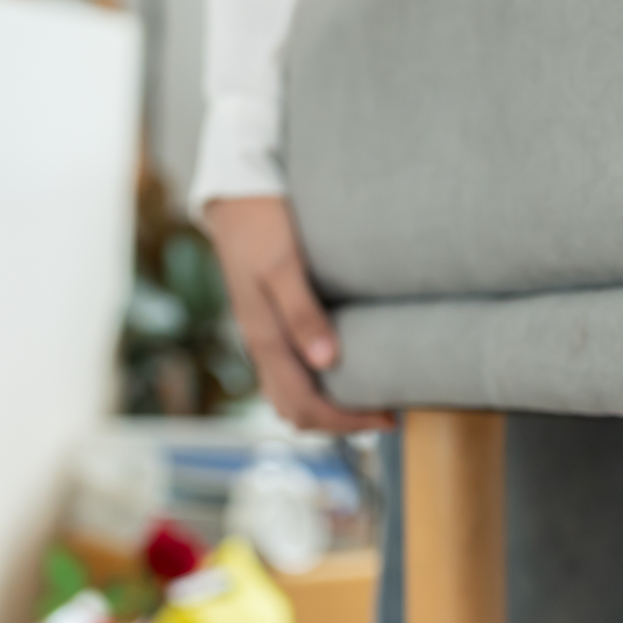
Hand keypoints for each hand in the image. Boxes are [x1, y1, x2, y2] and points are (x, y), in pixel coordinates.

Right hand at [204, 196, 392, 433]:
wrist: (233, 199)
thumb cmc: (261, 225)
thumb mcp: (284, 265)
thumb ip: (302, 313)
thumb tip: (328, 362)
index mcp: (264, 339)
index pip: (304, 406)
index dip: (347, 421)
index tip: (389, 418)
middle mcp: (260, 345)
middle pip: (295, 411)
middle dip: (339, 422)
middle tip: (387, 413)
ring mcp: (261, 337)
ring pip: (288, 396)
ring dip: (326, 408)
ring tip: (369, 397)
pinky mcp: (266, 324)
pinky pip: (287, 374)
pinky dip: (314, 387)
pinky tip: (342, 370)